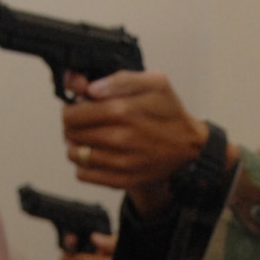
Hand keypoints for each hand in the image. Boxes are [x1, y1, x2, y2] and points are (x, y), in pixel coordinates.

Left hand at [60, 71, 211, 211]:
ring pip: (74, 154)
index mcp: (124, 111)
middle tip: (83, 121)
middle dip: (71, 125)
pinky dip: (83, 165)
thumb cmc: (169, 112)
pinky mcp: (121, 180)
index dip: (71, 108)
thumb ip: (120, 80)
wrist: (188, 147)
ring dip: (75, 144)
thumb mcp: (154, 82)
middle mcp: (120, 139)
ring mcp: (120, 163)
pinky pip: (83, 175)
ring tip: (88, 138)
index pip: (74, 113)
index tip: (78, 106)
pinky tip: (95, 155)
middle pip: (71, 133)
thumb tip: (90, 88)